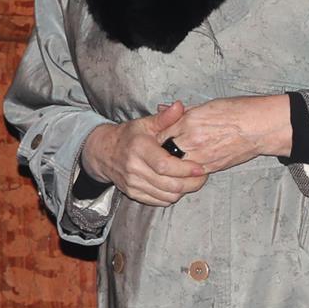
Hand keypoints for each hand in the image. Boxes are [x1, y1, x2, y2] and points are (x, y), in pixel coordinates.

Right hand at [80, 103, 207, 206]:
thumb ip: (165, 117)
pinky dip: (172, 196)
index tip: (200, 167)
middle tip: (204, 176)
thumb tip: (179, 106)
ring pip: (165, 195)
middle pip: (167, 184)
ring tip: (195, 181)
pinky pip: (158, 201)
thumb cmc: (130, 136)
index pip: (164, 165)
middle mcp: (134, 169)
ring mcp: (133, 183)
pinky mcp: (133, 193)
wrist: (104, 152)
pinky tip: (179, 186)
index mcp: (139, 149)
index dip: (184, 169)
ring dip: (183, 191)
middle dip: (190, 183)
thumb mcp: (146, 123)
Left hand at [168, 94, 292, 173]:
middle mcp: (191, 139)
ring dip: (172, 164)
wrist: (263, 126)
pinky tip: (189, 165)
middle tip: (161, 151)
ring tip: (173, 160)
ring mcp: (201, 155)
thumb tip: (164, 108)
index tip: (158, 137)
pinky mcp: (211, 167)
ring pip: (174, 166)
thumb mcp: (209, 104)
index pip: (160, 132)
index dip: (157, 136)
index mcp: (189, 120)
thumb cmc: (240, 110)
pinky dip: (187, 170)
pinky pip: (191, 173)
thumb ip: (184, 111)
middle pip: (163, 151)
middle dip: (161, 152)